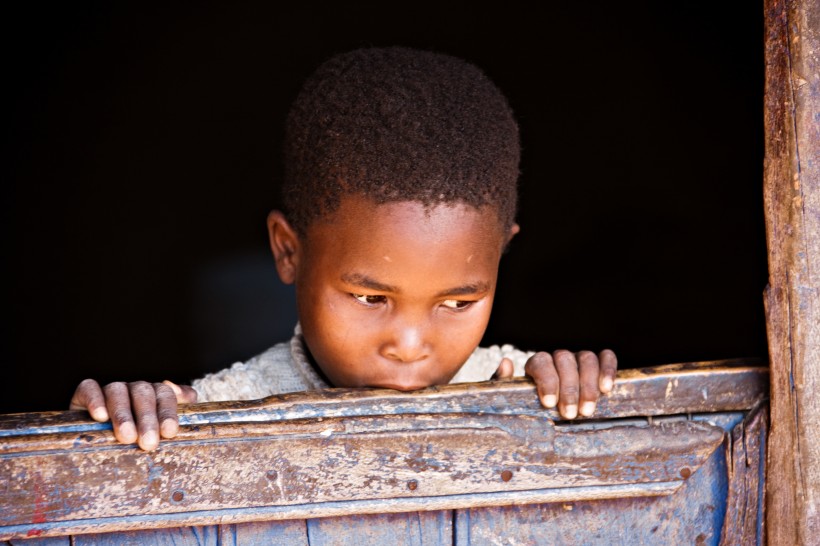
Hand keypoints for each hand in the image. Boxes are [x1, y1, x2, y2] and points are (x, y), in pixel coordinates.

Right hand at [69, 379, 197, 450]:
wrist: (96, 443)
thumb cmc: (138, 437)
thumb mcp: (161, 428)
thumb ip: (181, 409)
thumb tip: (184, 395)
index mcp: (155, 394)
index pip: (165, 395)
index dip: (168, 412)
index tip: (169, 432)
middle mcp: (134, 388)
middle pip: (143, 394)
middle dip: (147, 419)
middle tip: (148, 442)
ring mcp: (110, 389)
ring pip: (118, 392)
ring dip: (123, 414)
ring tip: (126, 436)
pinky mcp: (85, 392)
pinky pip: (90, 388)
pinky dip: (95, 400)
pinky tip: (100, 416)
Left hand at [493, 349, 616, 418]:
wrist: (544, 416)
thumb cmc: (528, 408)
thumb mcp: (510, 399)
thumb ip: (503, 383)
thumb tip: (506, 364)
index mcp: (536, 364)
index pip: (541, 361)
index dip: (546, 380)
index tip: (549, 403)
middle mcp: (558, 358)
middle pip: (565, 361)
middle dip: (569, 389)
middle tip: (570, 414)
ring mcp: (579, 360)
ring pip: (586, 359)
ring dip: (588, 385)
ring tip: (587, 411)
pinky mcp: (598, 365)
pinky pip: (606, 357)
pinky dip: (608, 369)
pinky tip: (607, 389)